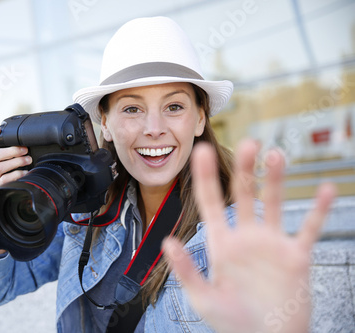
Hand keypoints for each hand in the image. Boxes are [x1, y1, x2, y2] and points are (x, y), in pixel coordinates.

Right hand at [0, 127, 31, 186]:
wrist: (23, 182)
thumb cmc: (21, 165)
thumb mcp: (19, 153)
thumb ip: (19, 145)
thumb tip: (29, 136)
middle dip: (11, 151)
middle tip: (25, 150)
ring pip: (0, 167)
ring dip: (16, 162)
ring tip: (28, 160)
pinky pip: (5, 179)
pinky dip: (17, 174)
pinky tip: (25, 172)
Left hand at [162, 139, 335, 332]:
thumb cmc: (233, 324)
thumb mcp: (204, 298)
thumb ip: (186, 270)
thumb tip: (167, 241)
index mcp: (221, 243)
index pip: (210, 202)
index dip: (205, 177)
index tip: (200, 150)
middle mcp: (246, 237)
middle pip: (244, 195)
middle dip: (244, 169)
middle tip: (247, 143)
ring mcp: (272, 244)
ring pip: (274, 204)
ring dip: (275, 180)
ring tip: (275, 155)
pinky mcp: (296, 256)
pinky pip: (309, 228)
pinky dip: (318, 209)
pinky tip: (325, 188)